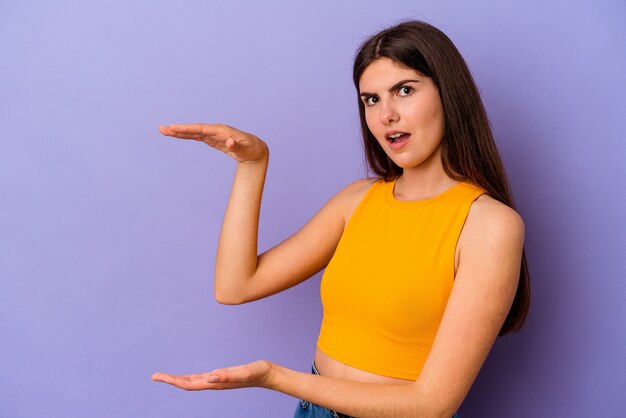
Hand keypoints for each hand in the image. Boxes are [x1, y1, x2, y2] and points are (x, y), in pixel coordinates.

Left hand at [151, 360, 274, 390]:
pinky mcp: (221, 377)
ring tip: (164, 377)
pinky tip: (187, 377)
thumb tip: (210, 378)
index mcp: (215, 383)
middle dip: (170, 380)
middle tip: (153, 376)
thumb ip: (228, 376)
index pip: (188, 383)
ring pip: (192, 382)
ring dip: (177, 380)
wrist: (268, 375)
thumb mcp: (243, 372)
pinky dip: (189, 377)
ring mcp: (217, 381)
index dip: (173, 381)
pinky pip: (200, 379)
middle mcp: (214, 383)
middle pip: (187, 384)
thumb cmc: (257, 372)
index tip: (158, 377)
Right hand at [159, 123, 268, 163]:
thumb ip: (237, 146)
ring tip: (163, 130)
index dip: (188, 128)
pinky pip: (196, 136)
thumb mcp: (246, 149)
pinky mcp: (211, 139)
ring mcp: (212, 134)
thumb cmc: (250, 149)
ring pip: (193, 132)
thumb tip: (230, 142)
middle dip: (178, 129)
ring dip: (179, 132)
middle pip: (194, 129)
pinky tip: (175, 135)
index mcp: (222, 131)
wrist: (254, 149)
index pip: (202, 129)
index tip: (175, 127)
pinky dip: (186, 136)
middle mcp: (215, 130)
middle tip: (162, 128)